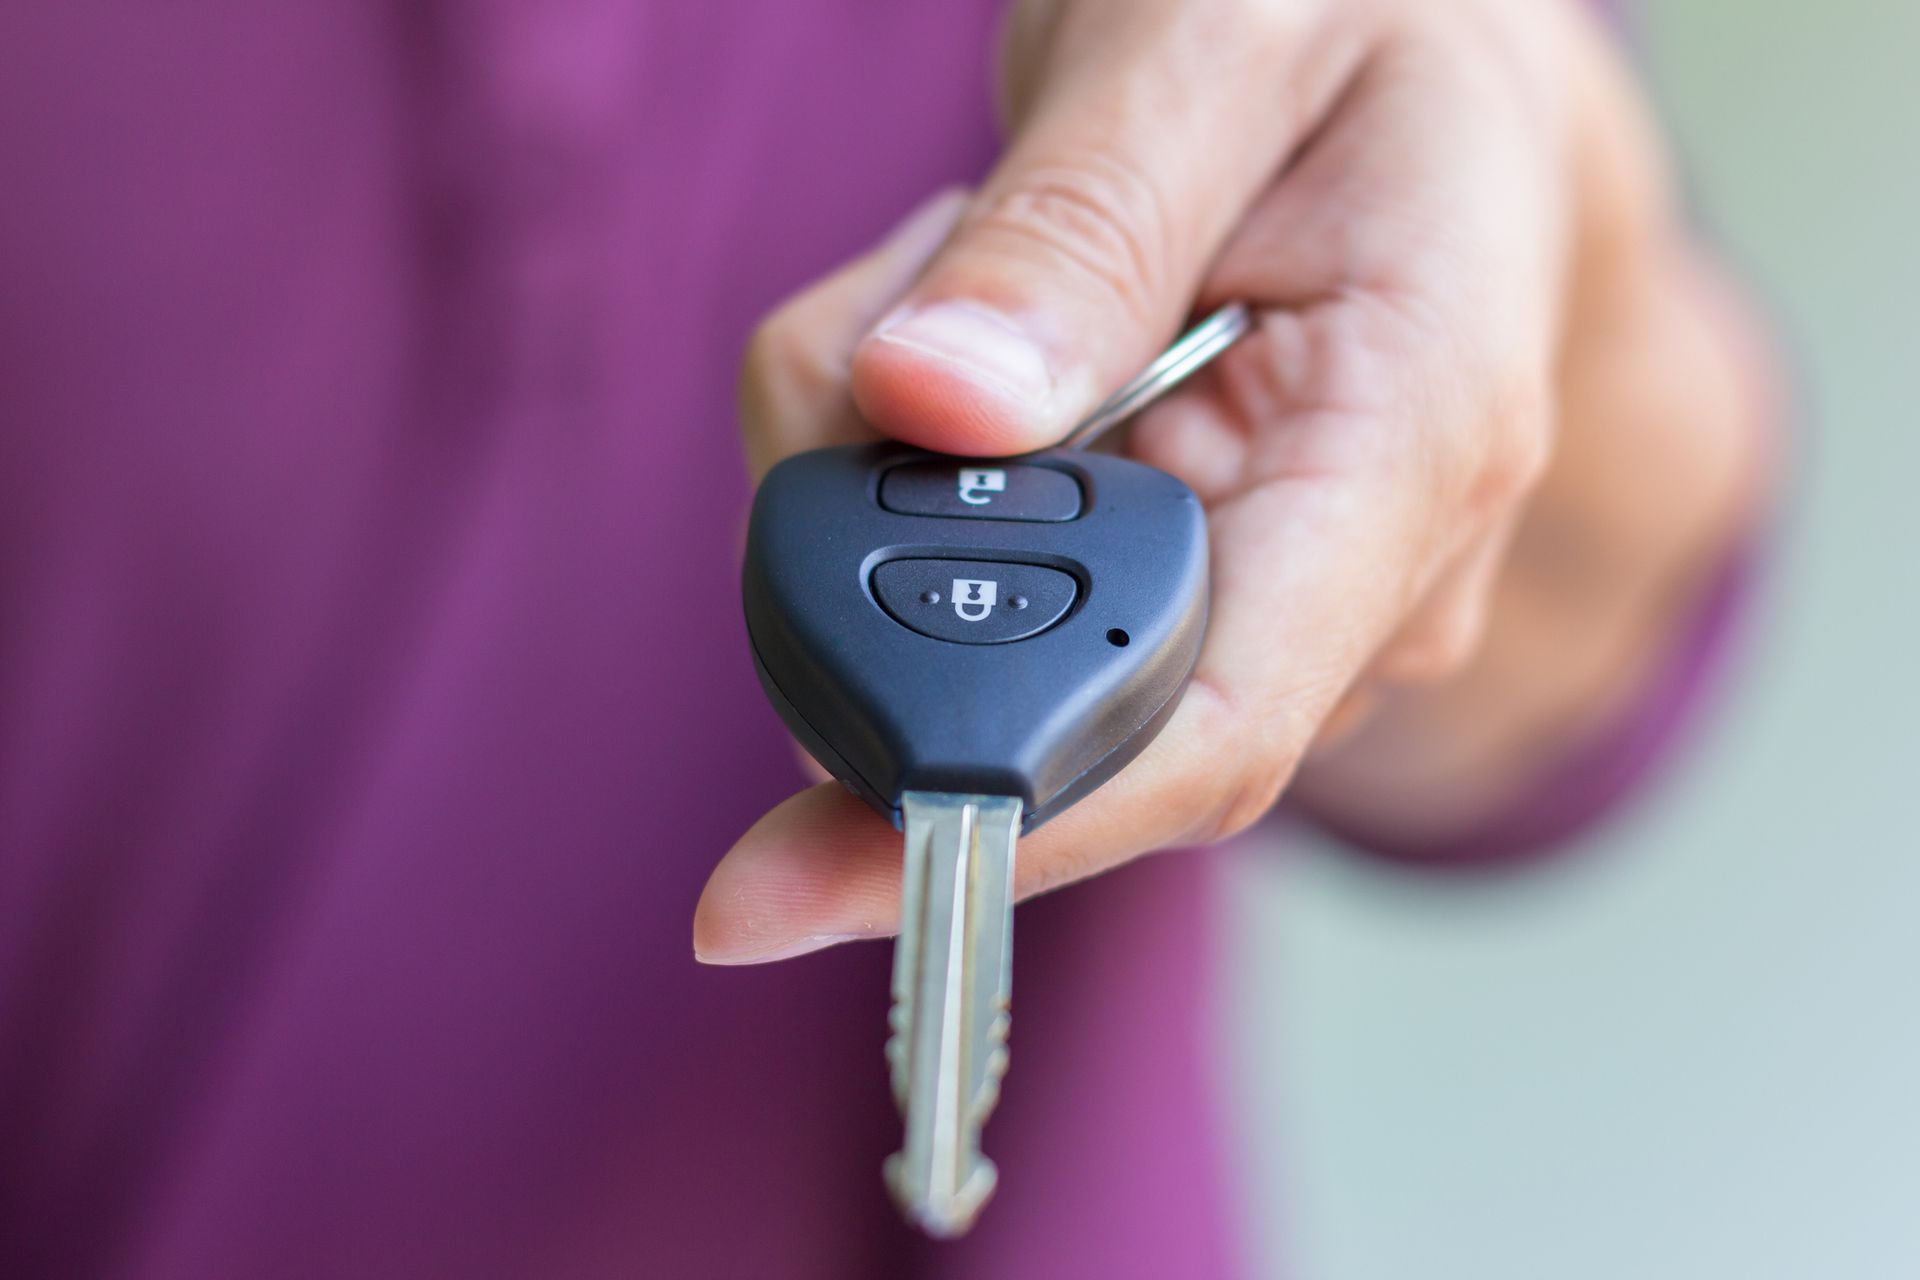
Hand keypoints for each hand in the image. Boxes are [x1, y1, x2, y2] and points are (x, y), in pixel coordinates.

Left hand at [696, 0, 1768, 962]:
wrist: (1424, 46)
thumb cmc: (1349, 13)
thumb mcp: (1217, 43)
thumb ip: (1082, 226)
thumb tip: (922, 407)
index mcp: (1411, 445)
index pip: (1201, 731)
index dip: (988, 830)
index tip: (776, 894)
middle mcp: (1353, 567)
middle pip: (1051, 708)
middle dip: (873, 579)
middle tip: (850, 337)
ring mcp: (1266, 585)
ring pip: (986, 640)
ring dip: (886, 485)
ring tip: (949, 269)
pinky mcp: (1180, 568)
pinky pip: (983, 582)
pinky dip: (908, 465)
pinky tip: (972, 332)